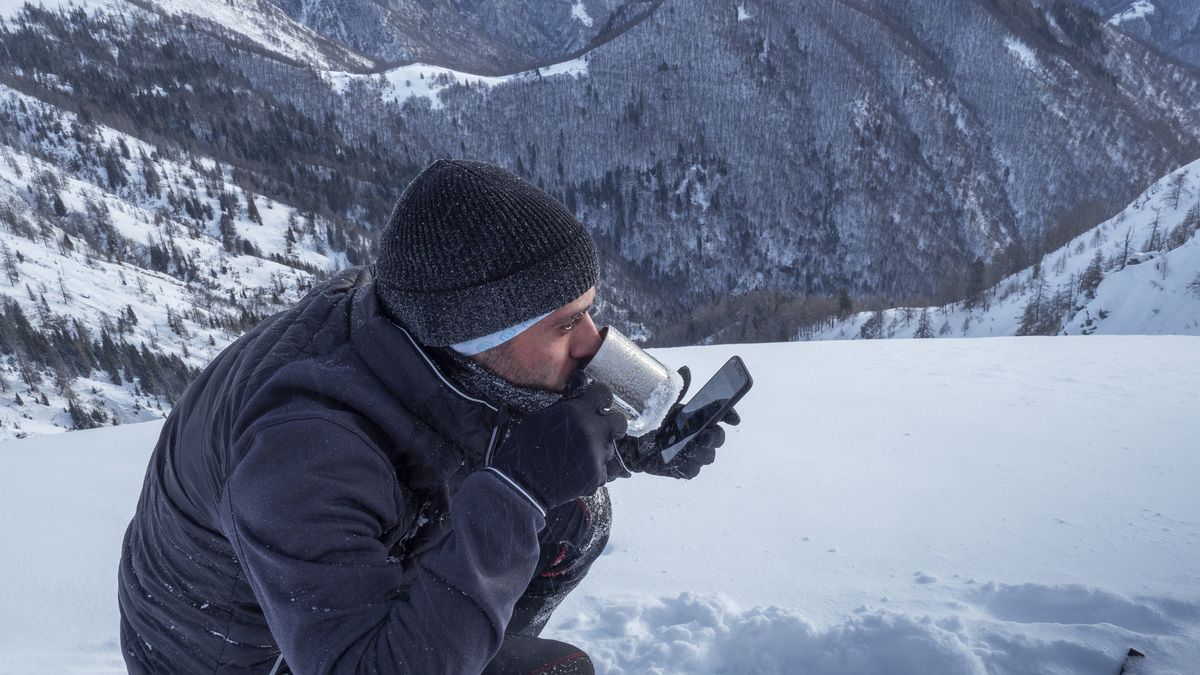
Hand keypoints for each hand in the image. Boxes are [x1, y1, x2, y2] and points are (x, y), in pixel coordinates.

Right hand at [488, 373, 627, 511]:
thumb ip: (566, 405)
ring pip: (610, 448)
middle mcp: (592, 432)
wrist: (521, 484)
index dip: (600, 397)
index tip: (596, 401)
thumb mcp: (540, 417)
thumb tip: (580, 386)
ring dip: (599, 450)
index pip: (604, 393)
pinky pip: (604, 470)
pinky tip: (576, 471)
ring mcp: (597, 456)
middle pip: (619, 421)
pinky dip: (594, 470)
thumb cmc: (525, 447)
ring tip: (577, 456)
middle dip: (611, 424)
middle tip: (599, 429)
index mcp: (577, 412)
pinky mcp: (597, 477)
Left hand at [617, 366, 740, 478]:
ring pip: (707, 456)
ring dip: (699, 453)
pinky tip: (676, 461)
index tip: (733, 419)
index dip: (730, 416)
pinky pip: (692, 471)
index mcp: (697, 418)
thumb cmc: (650, 421)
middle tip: (703, 436)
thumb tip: (686, 370)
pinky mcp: (681, 468)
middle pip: (718, 438)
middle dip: (715, 438)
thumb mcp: (662, 404)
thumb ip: (677, 390)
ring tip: (686, 449)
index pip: (721, 416)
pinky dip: (686, 467)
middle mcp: (698, 435)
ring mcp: (692, 453)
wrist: (631, 443)